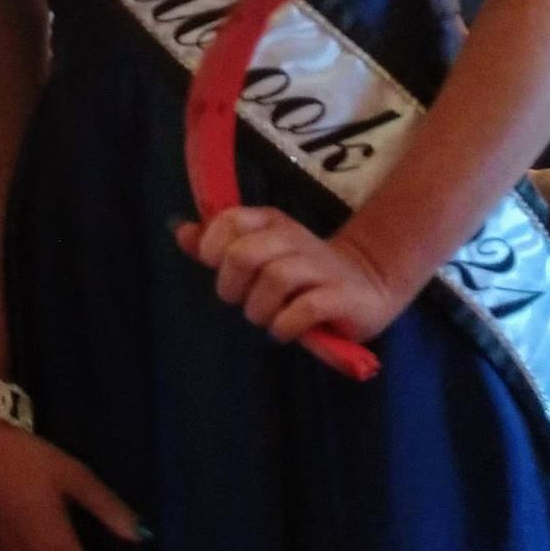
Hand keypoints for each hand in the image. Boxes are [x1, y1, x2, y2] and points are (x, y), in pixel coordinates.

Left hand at [174, 207, 406, 345]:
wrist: (368, 285)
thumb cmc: (302, 273)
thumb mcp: (261, 253)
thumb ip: (220, 246)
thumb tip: (181, 232)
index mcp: (271, 223)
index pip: (229, 220)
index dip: (212, 247)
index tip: (218, 267)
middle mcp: (294, 239)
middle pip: (245, 254)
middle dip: (231, 286)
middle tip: (240, 300)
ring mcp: (319, 267)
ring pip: (274, 280)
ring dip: (259, 309)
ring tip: (266, 318)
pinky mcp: (341, 297)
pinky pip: (303, 309)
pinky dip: (286, 326)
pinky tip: (285, 330)